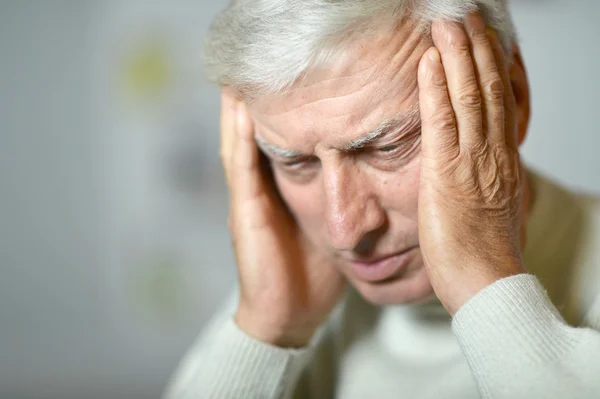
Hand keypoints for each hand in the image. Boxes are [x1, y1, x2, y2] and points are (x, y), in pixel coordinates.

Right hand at [220, 91, 345, 347]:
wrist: (288, 316)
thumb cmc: (310, 276)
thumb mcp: (328, 230)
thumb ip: (337, 204)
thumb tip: (367, 180)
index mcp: (279, 194)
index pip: (278, 145)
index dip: (280, 114)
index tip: (290, 82)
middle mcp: (259, 191)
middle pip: (254, 137)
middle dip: (254, 102)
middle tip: (258, 64)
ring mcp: (248, 200)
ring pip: (240, 144)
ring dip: (239, 110)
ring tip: (242, 74)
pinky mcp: (245, 214)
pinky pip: (241, 169)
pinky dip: (240, 138)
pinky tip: (242, 111)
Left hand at [417, 13, 526, 315]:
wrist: (487, 284)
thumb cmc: (485, 254)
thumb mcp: (492, 208)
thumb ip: (487, 182)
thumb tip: (483, 172)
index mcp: (502, 161)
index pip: (501, 103)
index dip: (492, 68)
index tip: (482, 42)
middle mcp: (493, 154)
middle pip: (489, 90)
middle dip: (476, 49)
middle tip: (466, 17)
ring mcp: (473, 162)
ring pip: (469, 96)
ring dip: (457, 56)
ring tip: (447, 24)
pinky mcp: (448, 175)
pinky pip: (442, 122)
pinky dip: (436, 88)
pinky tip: (429, 63)